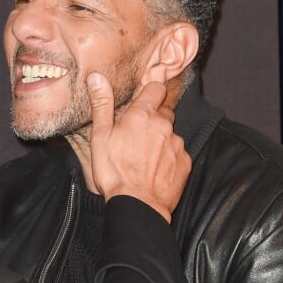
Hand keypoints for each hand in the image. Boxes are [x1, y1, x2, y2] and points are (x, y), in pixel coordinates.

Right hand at [87, 73, 190, 222]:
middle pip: (163, 111)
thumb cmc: (114, 171)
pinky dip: (168, 157)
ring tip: (143, 156)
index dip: (149, 93)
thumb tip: (97, 77)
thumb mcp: (100, 136)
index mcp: (142, 115)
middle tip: (135, 134)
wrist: (137, 205)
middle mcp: (164, 125)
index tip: (140, 102)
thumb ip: (101, 104)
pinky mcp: (185, 162)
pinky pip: (178, 152)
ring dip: (160, 139)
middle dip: (152, 118)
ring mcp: (177, 144)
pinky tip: (154, 168)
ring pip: (170, 133)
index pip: (156, 88)